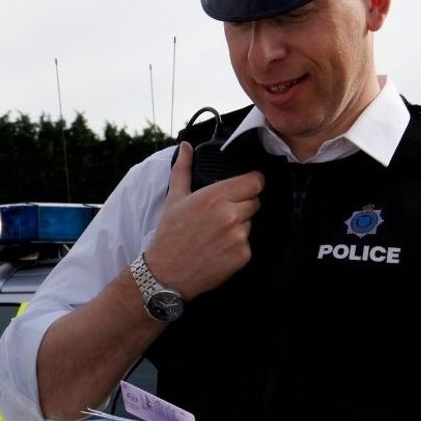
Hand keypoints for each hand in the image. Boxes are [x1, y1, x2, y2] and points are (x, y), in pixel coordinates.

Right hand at [144, 141, 262, 299]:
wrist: (165, 273)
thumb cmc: (169, 235)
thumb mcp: (174, 199)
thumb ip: (184, 169)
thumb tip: (185, 146)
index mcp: (215, 197)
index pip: (254, 181)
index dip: (249, 184)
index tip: (241, 189)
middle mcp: (230, 215)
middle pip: (255, 201)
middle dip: (242, 205)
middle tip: (220, 216)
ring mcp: (238, 236)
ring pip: (251, 223)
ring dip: (239, 226)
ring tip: (216, 234)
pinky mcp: (243, 256)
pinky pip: (248, 244)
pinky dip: (237, 247)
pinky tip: (219, 249)